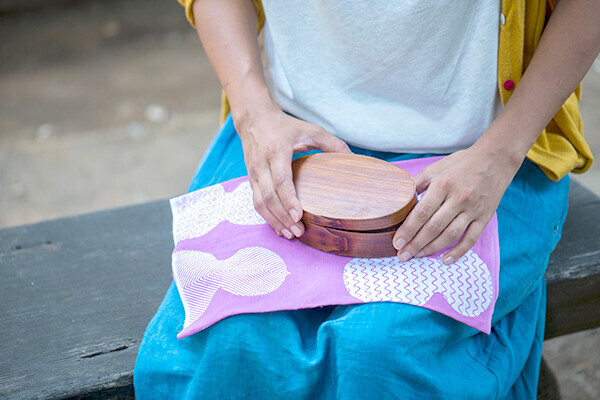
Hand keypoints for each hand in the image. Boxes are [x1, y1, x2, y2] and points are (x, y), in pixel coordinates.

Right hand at [237, 108, 350, 238]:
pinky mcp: (250, 180)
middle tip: (298, 232)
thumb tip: (353, 159)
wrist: (254, 119)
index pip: (281, 180)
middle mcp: (261, 164)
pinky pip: (256, 202)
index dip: (288, 200)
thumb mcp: (311, 130)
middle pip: (269, 196)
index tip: (298, 215)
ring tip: (290, 234)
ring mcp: (253, 173)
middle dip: (283, 217)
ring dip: (274, 221)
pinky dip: (267, 217)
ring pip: (259, 203)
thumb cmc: (286, 126)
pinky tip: (280, 228)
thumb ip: (333, 143)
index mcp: (276, 151)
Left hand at [392, 145, 519, 263]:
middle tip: (403, 255)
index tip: (397, 242)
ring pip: (450, 235)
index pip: (422, 212)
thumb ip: (417, 184)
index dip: (408, 230)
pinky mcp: (484, 217)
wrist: (495, 159)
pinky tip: (445, 260)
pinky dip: (458, 251)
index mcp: (443, 184)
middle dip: (416, 244)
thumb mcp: (435, 168)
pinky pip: (471, 238)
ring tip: (417, 256)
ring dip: (432, 248)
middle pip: (434, 227)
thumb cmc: (461, 164)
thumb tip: (400, 200)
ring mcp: (473, 209)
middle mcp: (459, 198)